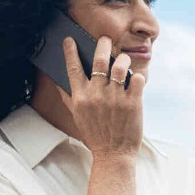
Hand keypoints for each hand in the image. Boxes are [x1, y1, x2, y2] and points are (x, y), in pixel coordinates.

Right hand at [56, 34, 145, 158]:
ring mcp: (115, 98)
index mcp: (81, 97)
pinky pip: (137, 79)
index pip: (73, 68)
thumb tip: (57, 81)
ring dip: (122, 58)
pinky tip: (136, 78)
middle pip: (99, 60)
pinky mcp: (133, 103)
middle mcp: (97, 95)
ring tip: (123, 58)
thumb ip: (68, 97)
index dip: (70, 51)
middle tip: (105, 40)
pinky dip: (137, 76)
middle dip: (102, 45)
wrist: (114, 155)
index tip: (70, 39)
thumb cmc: (95, 135)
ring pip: (119, 66)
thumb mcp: (76, 117)